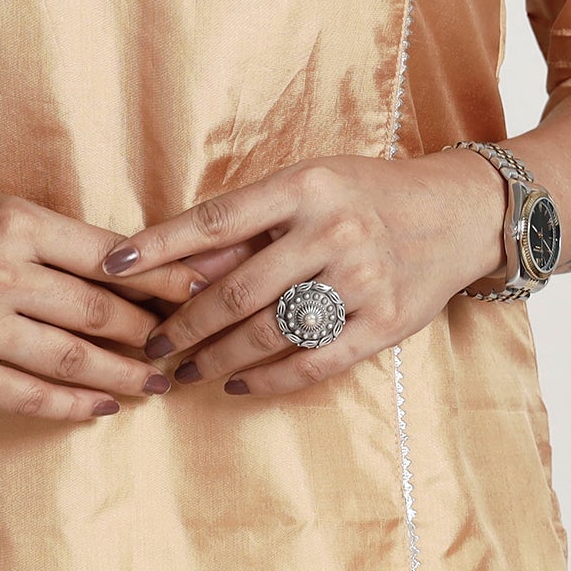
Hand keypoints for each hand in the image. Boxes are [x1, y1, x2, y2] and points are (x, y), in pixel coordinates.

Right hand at [0, 187, 214, 419]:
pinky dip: (74, 404)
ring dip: (125, 375)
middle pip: (97, 311)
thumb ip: (67, 240)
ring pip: (71, 359)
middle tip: (187, 342)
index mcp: (17, 224)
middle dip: (151, 330)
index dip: (161, 278)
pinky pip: (29, 396)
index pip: (108, 257)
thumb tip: (141, 270)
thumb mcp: (9, 212)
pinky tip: (106, 405)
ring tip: (159, 382)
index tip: (200, 290)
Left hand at [99, 152, 508, 397]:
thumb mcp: (309, 185)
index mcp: (305, 185)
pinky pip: (313, 362)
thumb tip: (181, 266)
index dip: (160, 245)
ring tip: (184, 371)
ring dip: (217, 357)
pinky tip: (236, 385)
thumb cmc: (365, 193)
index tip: (114, 265)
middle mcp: (332, 230)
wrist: (456, 213)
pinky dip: (267, 379)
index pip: (215, 220)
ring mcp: (361, 278)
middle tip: (149, 343)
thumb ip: (251, 224)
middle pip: (237, 288)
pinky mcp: (384, 322)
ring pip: (270, 331)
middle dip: (184, 322)